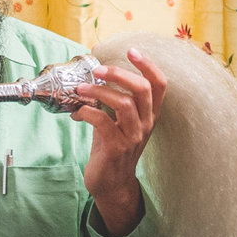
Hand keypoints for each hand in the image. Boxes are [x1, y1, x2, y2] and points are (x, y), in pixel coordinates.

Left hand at [72, 50, 166, 234]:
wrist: (111, 185)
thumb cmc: (111, 149)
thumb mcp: (117, 122)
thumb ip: (111, 101)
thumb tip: (93, 78)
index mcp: (149, 115)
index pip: (160, 85)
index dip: (149, 65)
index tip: (132, 51)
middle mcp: (146, 124)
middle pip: (143, 89)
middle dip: (119, 74)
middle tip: (97, 70)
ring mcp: (133, 137)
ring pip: (124, 104)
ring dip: (99, 92)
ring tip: (80, 90)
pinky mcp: (117, 148)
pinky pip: (103, 122)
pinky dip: (87, 112)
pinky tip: (76, 114)